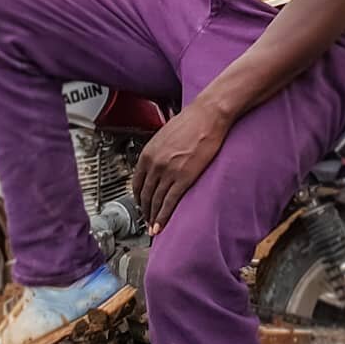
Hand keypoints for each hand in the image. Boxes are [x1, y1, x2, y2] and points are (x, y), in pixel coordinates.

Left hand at [132, 98, 230, 234]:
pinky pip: (169, 203)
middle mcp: (154, 164)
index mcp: (148, 153)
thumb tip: (157, 163)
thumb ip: (158, 152)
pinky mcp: (183, 179)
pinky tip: (159, 226)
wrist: (208, 116)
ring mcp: (168, 173)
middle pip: (145, 195)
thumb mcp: (165, 136)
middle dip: (144, 210)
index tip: (140, 204)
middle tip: (145, 220)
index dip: (137, 197)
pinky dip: (162, 217)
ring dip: (153, 217)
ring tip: (152, 227)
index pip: (136, 182)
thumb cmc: (191, 122)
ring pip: (155, 201)